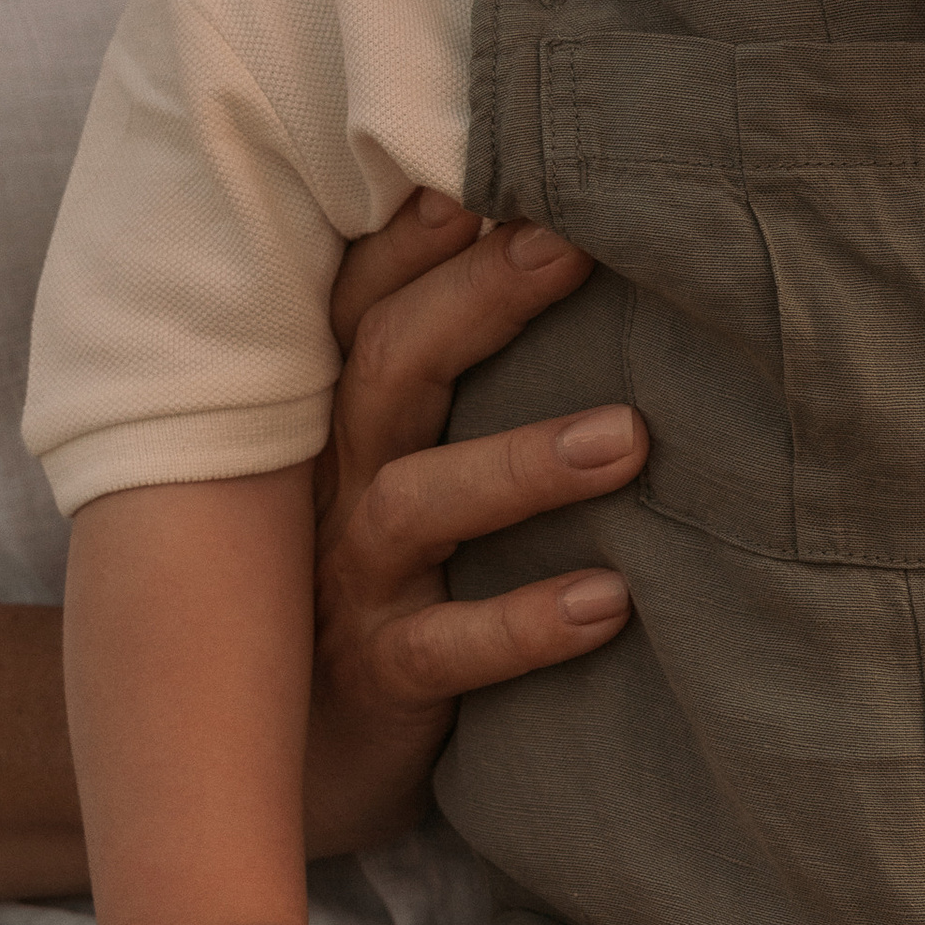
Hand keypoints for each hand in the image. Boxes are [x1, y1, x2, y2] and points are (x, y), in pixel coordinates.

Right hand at [302, 189, 651, 853]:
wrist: (293, 760)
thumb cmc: (386, 570)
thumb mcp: (410, 455)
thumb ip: (463, 362)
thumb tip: (583, 239)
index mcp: (344, 410)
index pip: (367, 297)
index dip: (418, 231)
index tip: (499, 164)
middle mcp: (334, 477)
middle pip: (391, 368)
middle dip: (478, 300)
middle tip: (574, 244)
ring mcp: (350, 578)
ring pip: (416, 503)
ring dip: (523, 464)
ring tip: (631, 437)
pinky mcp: (380, 677)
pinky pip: (444, 649)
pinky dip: (525, 624)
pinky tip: (613, 601)